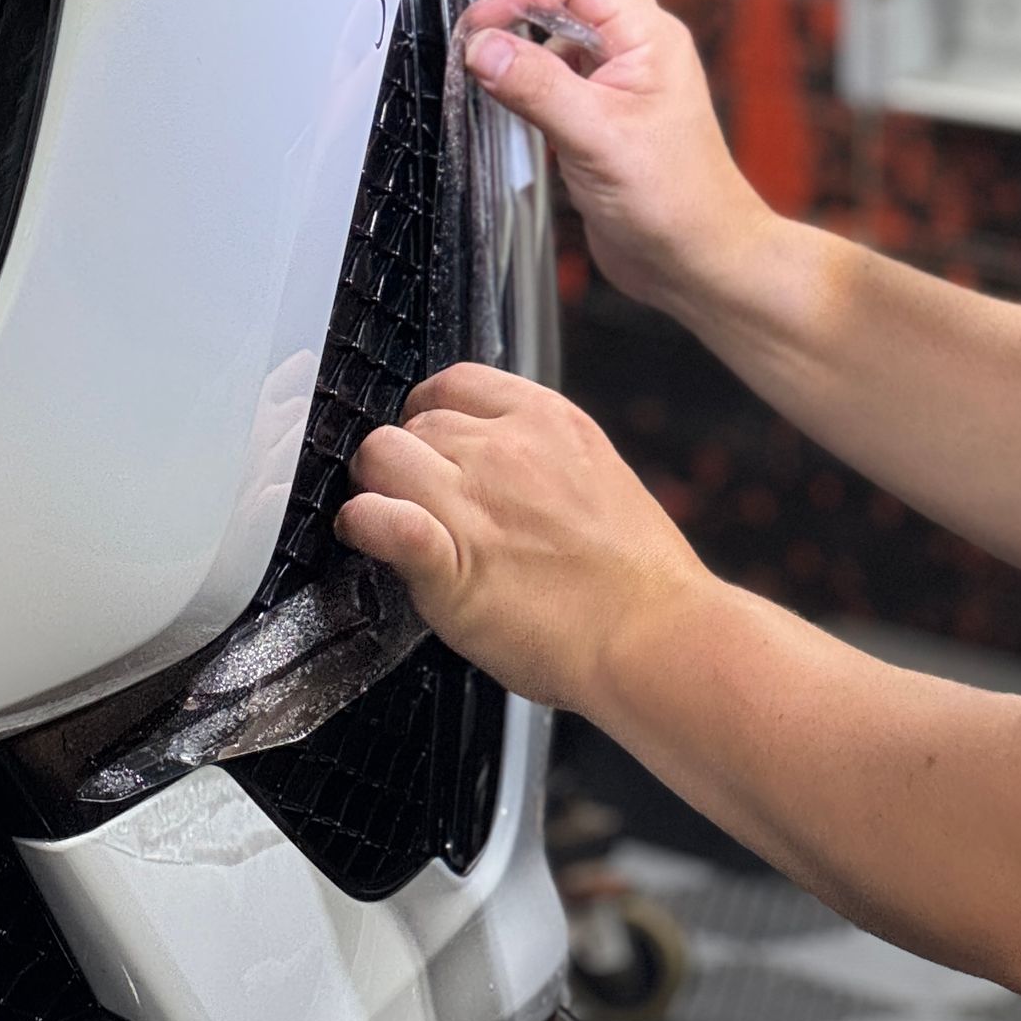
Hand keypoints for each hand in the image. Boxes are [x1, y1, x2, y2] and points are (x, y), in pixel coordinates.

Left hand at [334, 363, 711, 711]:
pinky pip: (378, 518)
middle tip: (414, 501)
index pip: (455, 383)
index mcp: (549, 421)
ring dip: (376, 486)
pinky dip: (362, 525)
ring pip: (381, 455)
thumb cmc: (637, 580)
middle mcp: (507, 449)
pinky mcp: (450, 561)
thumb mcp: (597, 478)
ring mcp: (476, 501)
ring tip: (387, 520)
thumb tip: (495, 465)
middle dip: (407, 459)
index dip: (430, 415)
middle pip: (414, 422)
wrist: (657, 637)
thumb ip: (542, 459)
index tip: (432, 447)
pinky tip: (367, 538)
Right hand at [461, 0, 764, 317]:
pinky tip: (508, 88)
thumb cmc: (674, 205)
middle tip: (487, 12)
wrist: (697, 260)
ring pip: (570, 6)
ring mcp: (618, 71)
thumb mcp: (597, 141)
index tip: (479, 25)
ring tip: (492, 50)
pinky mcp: (598, 104)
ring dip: (528, 15)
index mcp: (649, 35)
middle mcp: (636, 43)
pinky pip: (558, 56)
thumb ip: (537, 88)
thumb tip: (482, 47)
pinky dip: (526, 57)